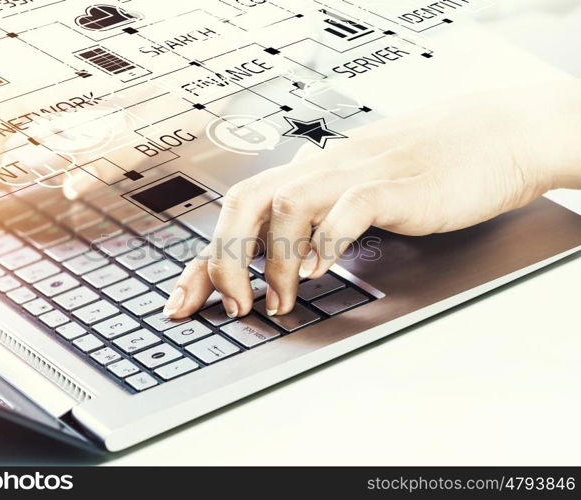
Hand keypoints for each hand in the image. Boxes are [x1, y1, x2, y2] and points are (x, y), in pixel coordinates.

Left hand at [164, 81, 580, 318]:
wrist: (492, 139)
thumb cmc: (422, 171)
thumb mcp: (354, 193)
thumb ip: (317, 217)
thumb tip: (281, 254)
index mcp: (307, 174)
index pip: (236, 213)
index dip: (203, 260)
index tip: (183, 302)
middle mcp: (321, 170)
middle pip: (243, 203)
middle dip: (225, 259)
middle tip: (235, 305)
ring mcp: (356, 174)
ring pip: (286, 207)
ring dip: (276, 262)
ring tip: (281, 302)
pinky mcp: (395, 186)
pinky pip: (348, 208)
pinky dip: (328, 241)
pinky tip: (325, 269)